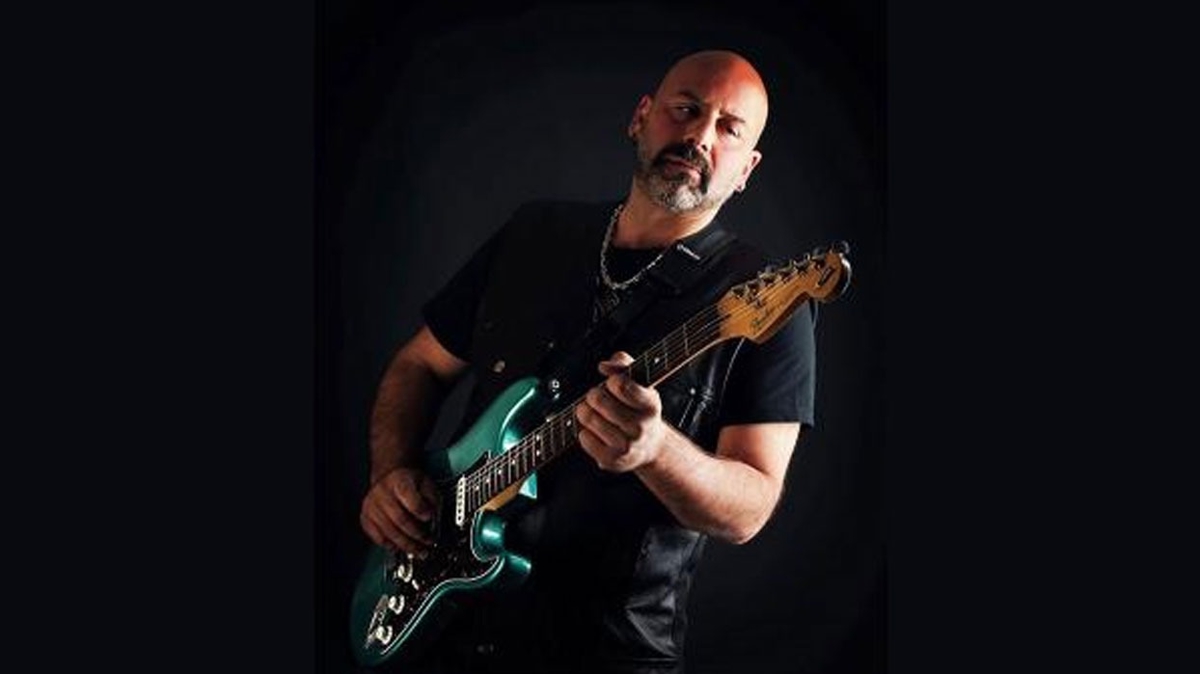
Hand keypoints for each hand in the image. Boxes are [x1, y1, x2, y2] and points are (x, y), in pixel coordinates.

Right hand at [360, 466, 438, 554]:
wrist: (389, 476)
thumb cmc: (409, 482)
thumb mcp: (426, 484)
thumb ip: (432, 501)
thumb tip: (434, 523)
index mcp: (399, 480)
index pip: (408, 496)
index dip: (420, 509)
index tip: (429, 518)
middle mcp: (382, 492)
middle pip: (399, 518)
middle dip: (416, 534)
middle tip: (427, 542)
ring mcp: (372, 506)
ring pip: (389, 531)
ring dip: (406, 545)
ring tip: (418, 550)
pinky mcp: (365, 517)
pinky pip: (377, 537)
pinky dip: (391, 545)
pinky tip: (401, 548)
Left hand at [574, 351, 665, 472]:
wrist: (650, 447)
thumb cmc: (640, 409)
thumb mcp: (640, 382)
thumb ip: (623, 364)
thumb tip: (604, 366)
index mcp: (650, 405)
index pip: (620, 384)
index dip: (611, 381)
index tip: (614, 384)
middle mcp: (640, 427)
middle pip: (597, 399)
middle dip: (593, 395)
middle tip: (598, 399)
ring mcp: (626, 446)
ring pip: (587, 417)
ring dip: (586, 412)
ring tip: (596, 414)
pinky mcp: (611, 460)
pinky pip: (583, 437)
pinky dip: (585, 432)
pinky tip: (596, 432)